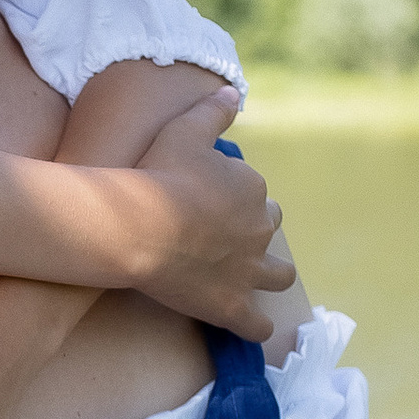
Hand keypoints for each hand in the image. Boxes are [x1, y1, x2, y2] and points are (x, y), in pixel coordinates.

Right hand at [125, 114, 294, 335]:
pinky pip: (258, 326)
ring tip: (250, 277)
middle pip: (268, 228)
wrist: (140, 226)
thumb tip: (232, 91)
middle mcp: (259, 230)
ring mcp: (249, 272)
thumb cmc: (158, 174)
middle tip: (221, 234)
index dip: (232, 196)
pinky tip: (248, 325)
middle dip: (254, 231)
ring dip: (270, 275)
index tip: (205, 199)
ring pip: (278, 276)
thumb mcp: (184, 128)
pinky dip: (256, 326)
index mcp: (252, 190)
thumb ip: (213, 110)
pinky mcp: (233, 306)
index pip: (253, 192)